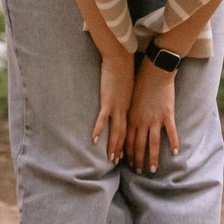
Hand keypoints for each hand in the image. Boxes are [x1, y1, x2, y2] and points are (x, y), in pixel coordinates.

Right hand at [91, 48, 134, 162]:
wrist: (121, 59)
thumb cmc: (124, 71)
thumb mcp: (127, 89)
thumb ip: (124, 98)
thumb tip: (121, 103)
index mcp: (129, 108)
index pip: (128, 130)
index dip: (126, 144)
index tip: (125, 155)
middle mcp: (124, 110)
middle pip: (123, 134)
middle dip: (121, 150)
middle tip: (119, 164)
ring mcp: (116, 106)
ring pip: (116, 131)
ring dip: (113, 146)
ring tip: (110, 158)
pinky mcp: (108, 101)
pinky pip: (103, 119)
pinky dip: (99, 130)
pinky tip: (94, 140)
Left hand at [124, 60, 178, 173]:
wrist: (154, 71)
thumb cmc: (140, 82)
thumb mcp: (130, 99)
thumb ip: (129, 113)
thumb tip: (125, 123)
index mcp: (131, 117)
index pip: (127, 140)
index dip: (126, 153)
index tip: (125, 163)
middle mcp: (142, 121)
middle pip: (138, 145)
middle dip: (137, 160)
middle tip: (138, 171)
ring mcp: (155, 119)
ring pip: (153, 143)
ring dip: (152, 158)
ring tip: (152, 169)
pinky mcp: (167, 114)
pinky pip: (171, 132)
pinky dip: (173, 143)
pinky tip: (175, 153)